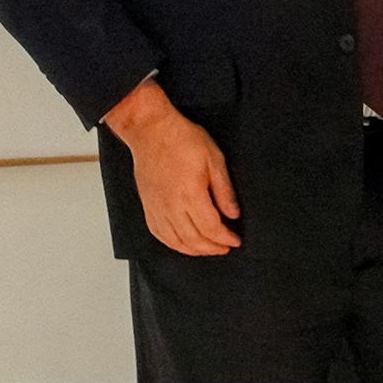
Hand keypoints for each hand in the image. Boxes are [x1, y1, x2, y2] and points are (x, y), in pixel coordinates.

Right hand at [103, 80, 240, 256]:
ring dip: (193, 250)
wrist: (152, 132)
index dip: (225, 238)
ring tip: (208, 249)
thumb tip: (233, 213)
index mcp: (190, 195)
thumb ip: (224, 190)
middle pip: (193, 240)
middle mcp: (171, 207)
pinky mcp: (148, 207)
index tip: (235, 240)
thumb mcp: (214, 159)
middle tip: (225, 247)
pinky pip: (159, 234)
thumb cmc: (182, 140)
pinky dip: (173, 244)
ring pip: (175, 241)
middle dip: (212, 248)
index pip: (211, 228)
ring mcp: (157, 209)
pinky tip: (182, 244)